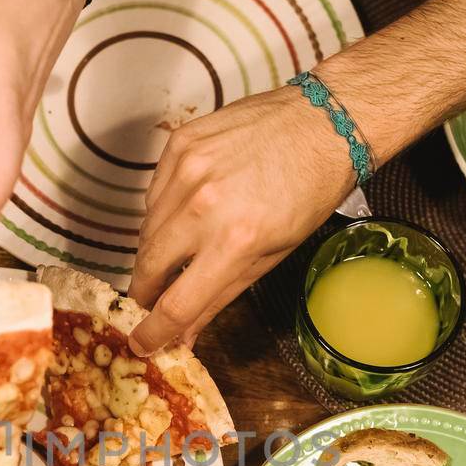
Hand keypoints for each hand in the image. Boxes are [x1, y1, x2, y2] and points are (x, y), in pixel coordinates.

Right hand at [127, 85, 353, 353]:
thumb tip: (183, 335)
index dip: (153, 332)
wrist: (324, 122)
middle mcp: (203, 206)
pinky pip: (153, 193)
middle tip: (150, 301)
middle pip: (149, 267)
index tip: (142, 344)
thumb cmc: (309, 194)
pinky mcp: (179, 144)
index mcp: (235, 242)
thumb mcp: (272, 257)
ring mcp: (186, 171)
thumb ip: (220, 297)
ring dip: (154, 251)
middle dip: (145, 291)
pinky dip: (162, 212)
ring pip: (146, 230)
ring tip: (175, 253)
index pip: (175, 305)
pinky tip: (184, 212)